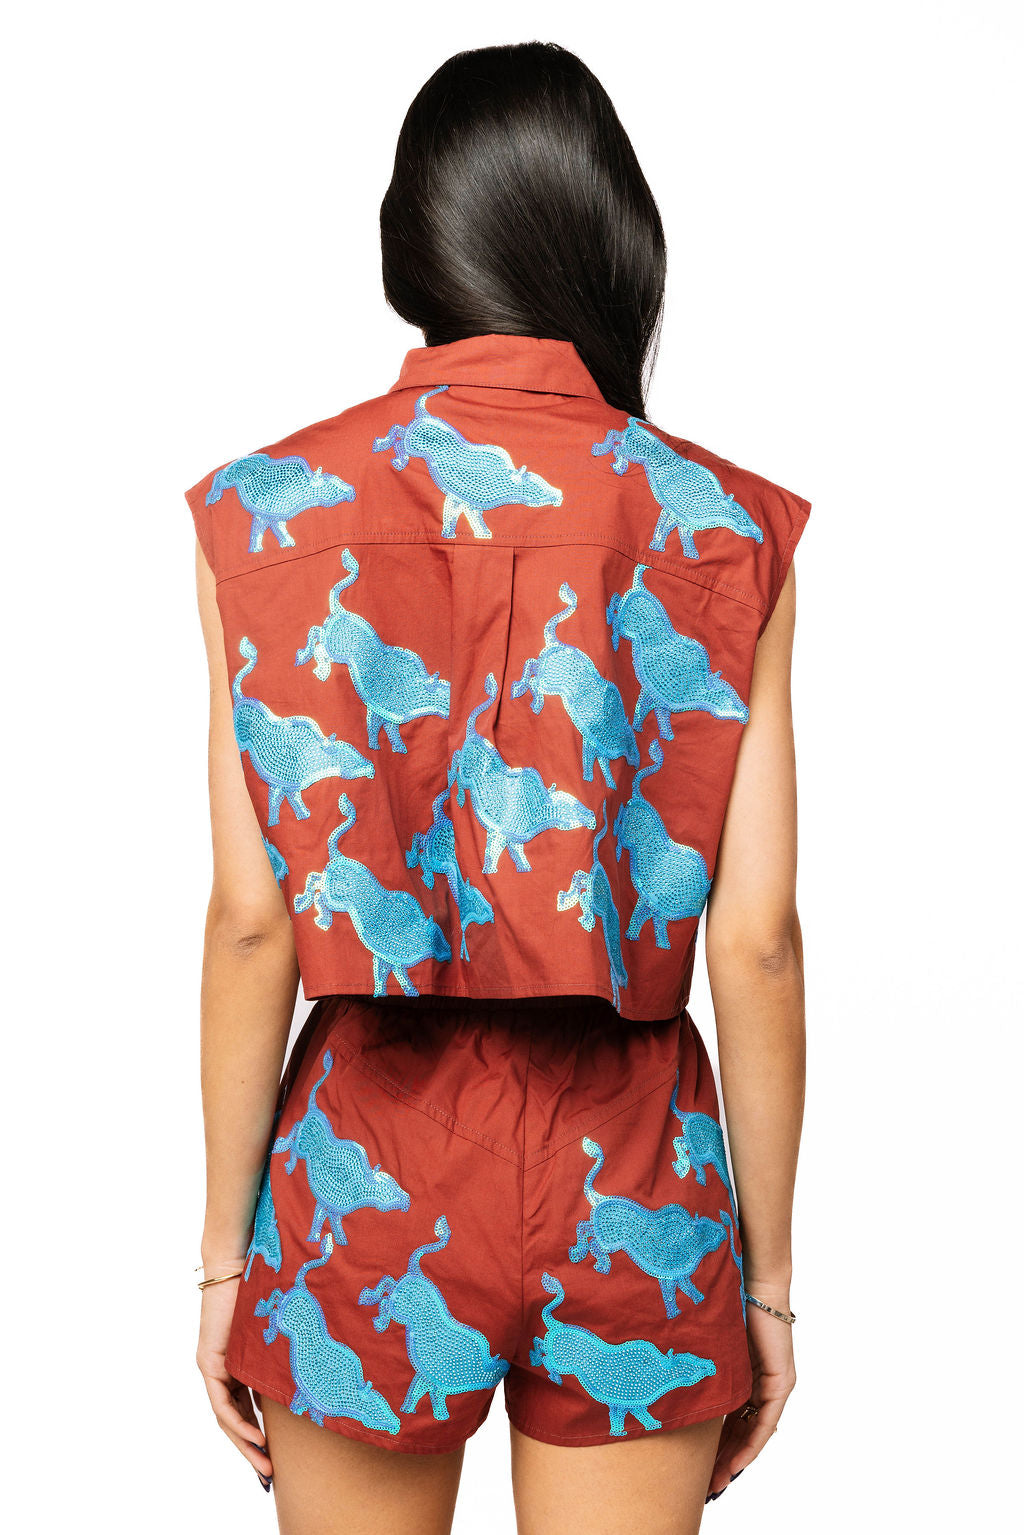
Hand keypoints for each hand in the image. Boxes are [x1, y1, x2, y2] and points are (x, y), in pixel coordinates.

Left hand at [195, 1266, 273, 1489]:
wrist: (242, 1260)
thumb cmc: (267, 1284)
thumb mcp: (283, 1328)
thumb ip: (290, 1350)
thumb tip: (324, 1363)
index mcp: (241, 1363)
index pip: (247, 1408)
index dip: (261, 1432)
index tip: (277, 1454)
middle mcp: (223, 1369)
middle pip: (235, 1420)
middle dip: (253, 1450)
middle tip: (269, 1474)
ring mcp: (214, 1367)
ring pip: (227, 1418)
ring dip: (246, 1445)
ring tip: (265, 1466)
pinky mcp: (209, 1361)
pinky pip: (221, 1405)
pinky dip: (238, 1425)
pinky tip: (256, 1440)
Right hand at [705, 1282, 795, 1500]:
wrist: (747, 1278)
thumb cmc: (721, 1301)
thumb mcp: (705, 1344)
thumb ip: (695, 1366)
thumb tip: (662, 1379)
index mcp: (740, 1374)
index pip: (730, 1419)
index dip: (716, 1445)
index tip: (700, 1467)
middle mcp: (760, 1382)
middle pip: (743, 1431)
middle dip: (724, 1460)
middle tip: (707, 1485)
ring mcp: (773, 1383)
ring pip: (755, 1431)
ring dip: (737, 1459)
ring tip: (718, 1481)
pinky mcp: (781, 1380)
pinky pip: (766, 1421)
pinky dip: (751, 1443)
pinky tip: (737, 1461)